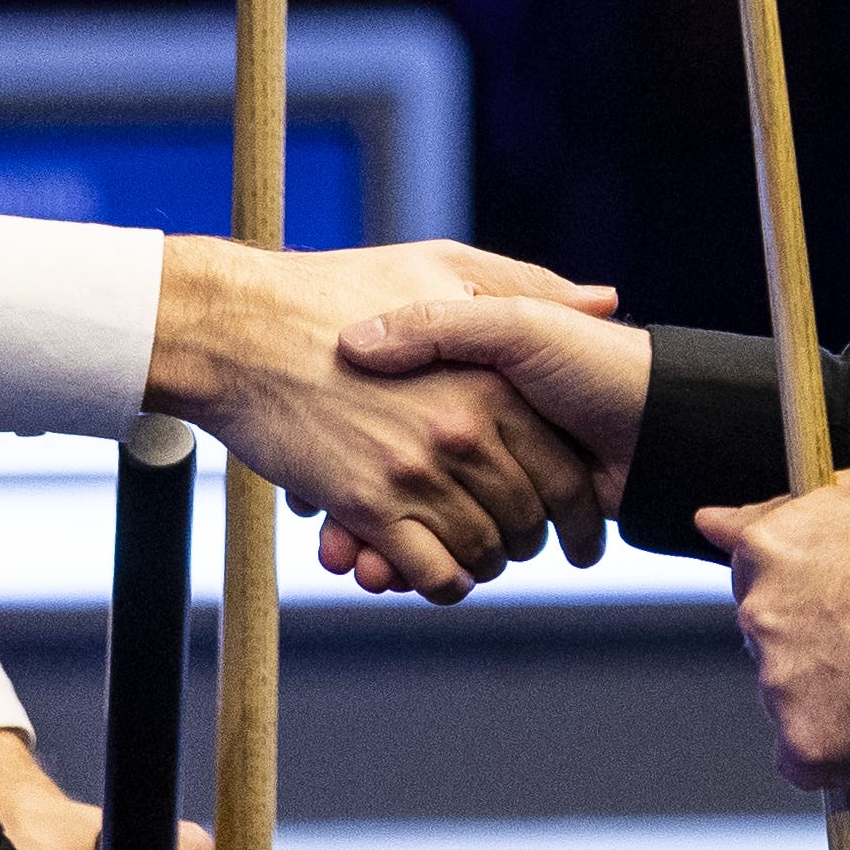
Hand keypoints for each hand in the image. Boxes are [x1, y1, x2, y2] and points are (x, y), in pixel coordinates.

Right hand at [147, 239, 615, 602]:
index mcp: (492, 381)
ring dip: (480, 566)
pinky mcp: (367, 504)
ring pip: (479, 553)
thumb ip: (531, 285)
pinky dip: (439, 584)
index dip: (577, 514)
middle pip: (526, 523)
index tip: (575, 530)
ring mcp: (415, 471)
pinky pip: (428, 572)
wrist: (240, 326)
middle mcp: (463, 431)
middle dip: (525, 546)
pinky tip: (433, 573)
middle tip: (514, 548)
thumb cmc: (335, 289)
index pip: (564, 474)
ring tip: (472, 559)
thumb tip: (609, 299)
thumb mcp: (443, 265)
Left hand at [695, 467, 849, 788]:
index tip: (835, 601)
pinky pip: (799, 755)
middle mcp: (760, 615)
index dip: (799, 587)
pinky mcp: (804, 743)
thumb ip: (777, 509)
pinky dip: (831, 747)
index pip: (749, 572)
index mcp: (768, 550)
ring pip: (782, 694)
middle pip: (763, 636)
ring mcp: (778, 683)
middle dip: (806, 640)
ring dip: (819, 692)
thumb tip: (711, 521)